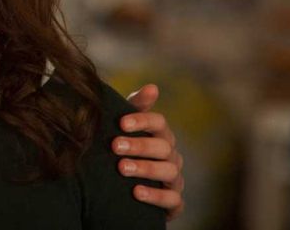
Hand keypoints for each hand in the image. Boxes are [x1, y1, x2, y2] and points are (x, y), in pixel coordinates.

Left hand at [113, 83, 184, 220]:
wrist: (123, 187)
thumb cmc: (125, 149)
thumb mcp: (125, 127)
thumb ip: (136, 106)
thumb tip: (153, 87)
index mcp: (161, 135)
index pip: (159, 122)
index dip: (142, 121)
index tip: (121, 123)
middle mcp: (171, 155)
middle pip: (162, 146)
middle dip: (139, 145)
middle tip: (115, 146)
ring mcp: (174, 179)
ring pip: (168, 171)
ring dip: (145, 168)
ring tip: (122, 168)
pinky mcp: (173, 202)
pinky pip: (172, 200)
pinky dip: (155, 196)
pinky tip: (136, 192)